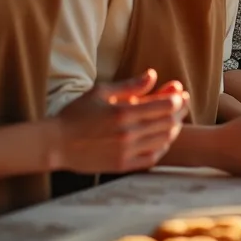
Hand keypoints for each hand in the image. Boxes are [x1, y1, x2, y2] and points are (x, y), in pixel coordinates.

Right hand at [50, 69, 188, 173]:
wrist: (56, 144)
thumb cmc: (77, 114)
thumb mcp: (101, 93)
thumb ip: (130, 85)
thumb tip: (152, 75)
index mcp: (123, 113)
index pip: (164, 106)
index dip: (177, 99)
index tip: (181, 94)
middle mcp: (128, 133)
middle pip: (167, 122)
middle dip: (179, 112)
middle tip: (183, 105)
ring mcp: (126, 151)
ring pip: (163, 140)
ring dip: (174, 129)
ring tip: (174, 121)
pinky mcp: (122, 165)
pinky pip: (152, 158)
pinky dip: (162, 148)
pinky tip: (163, 140)